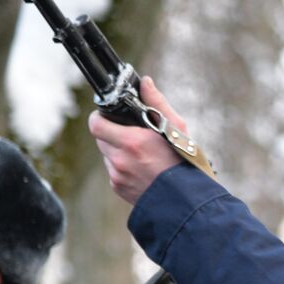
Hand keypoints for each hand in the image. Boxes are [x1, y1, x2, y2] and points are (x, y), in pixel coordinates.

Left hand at [87, 76, 188, 204]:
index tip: (109, 116)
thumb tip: (145, 82)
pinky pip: (114, 171)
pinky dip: (124, 167)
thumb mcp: (177, 129)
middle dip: (112, 133)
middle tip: (131, 134)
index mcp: (132, 141)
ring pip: (108, 155)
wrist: (187, 200)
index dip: (100, 117)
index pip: (96, 124)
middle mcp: (120, 159)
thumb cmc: (186, 162)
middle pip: (101, 138)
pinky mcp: (119, 188)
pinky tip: (143, 169)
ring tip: (142, 155)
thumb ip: (157, 103)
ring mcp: (117, 176)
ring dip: (118, 151)